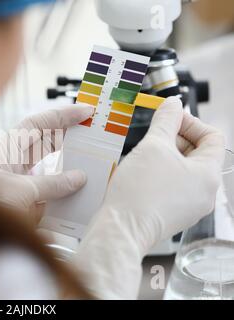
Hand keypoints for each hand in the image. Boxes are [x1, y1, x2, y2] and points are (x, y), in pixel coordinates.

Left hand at [0, 105, 93, 222]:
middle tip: (97, 135)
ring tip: (96, 167)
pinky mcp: (24, 209)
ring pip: (50, 172)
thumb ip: (51, 184)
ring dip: (71, 171)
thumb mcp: (19, 192)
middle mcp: (13, 165)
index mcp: (5, 152)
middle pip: (46, 145)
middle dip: (70, 139)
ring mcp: (19, 187)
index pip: (36, 125)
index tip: (86, 111)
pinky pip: (49, 198)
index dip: (60, 115)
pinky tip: (82, 201)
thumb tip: (79, 178)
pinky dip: (65, 199)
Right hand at [73, 97, 224, 298]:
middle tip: (152, 136)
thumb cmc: (139, 192)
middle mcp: (206, 193)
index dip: (190, 122)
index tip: (168, 118)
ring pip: (183, 170)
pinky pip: (173, 186)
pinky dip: (160, 174)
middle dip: (175, 139)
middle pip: (198, 153)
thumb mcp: (153, 146)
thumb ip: (166, 120)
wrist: (121, 229)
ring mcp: (190, 206)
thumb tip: (173, 104)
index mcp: (209, 175)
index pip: (212, 136)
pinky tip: (140, 174)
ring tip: (143, 155)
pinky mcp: (173, 214)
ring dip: (165, 156)